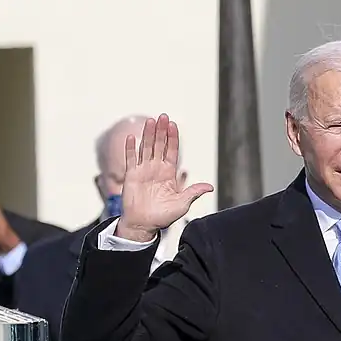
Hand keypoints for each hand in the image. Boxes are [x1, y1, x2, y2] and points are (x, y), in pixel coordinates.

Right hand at [116, 114, 212, 242]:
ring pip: (146, 148)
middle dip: (161, 131)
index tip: (174, 125)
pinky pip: (130, 159)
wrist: (144, 224)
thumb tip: (210, 187)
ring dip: (148, 134)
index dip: (173, 139)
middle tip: (163, 116)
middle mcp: (156, 169)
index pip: (172, 151)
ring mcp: (143, 170)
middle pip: (159, 145)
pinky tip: (132, 137)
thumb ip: (193, 192)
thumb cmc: (163, 216)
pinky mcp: (131, 175)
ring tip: (151, 121)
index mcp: (169, 174)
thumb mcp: (182, 204)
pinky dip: (131, 148)